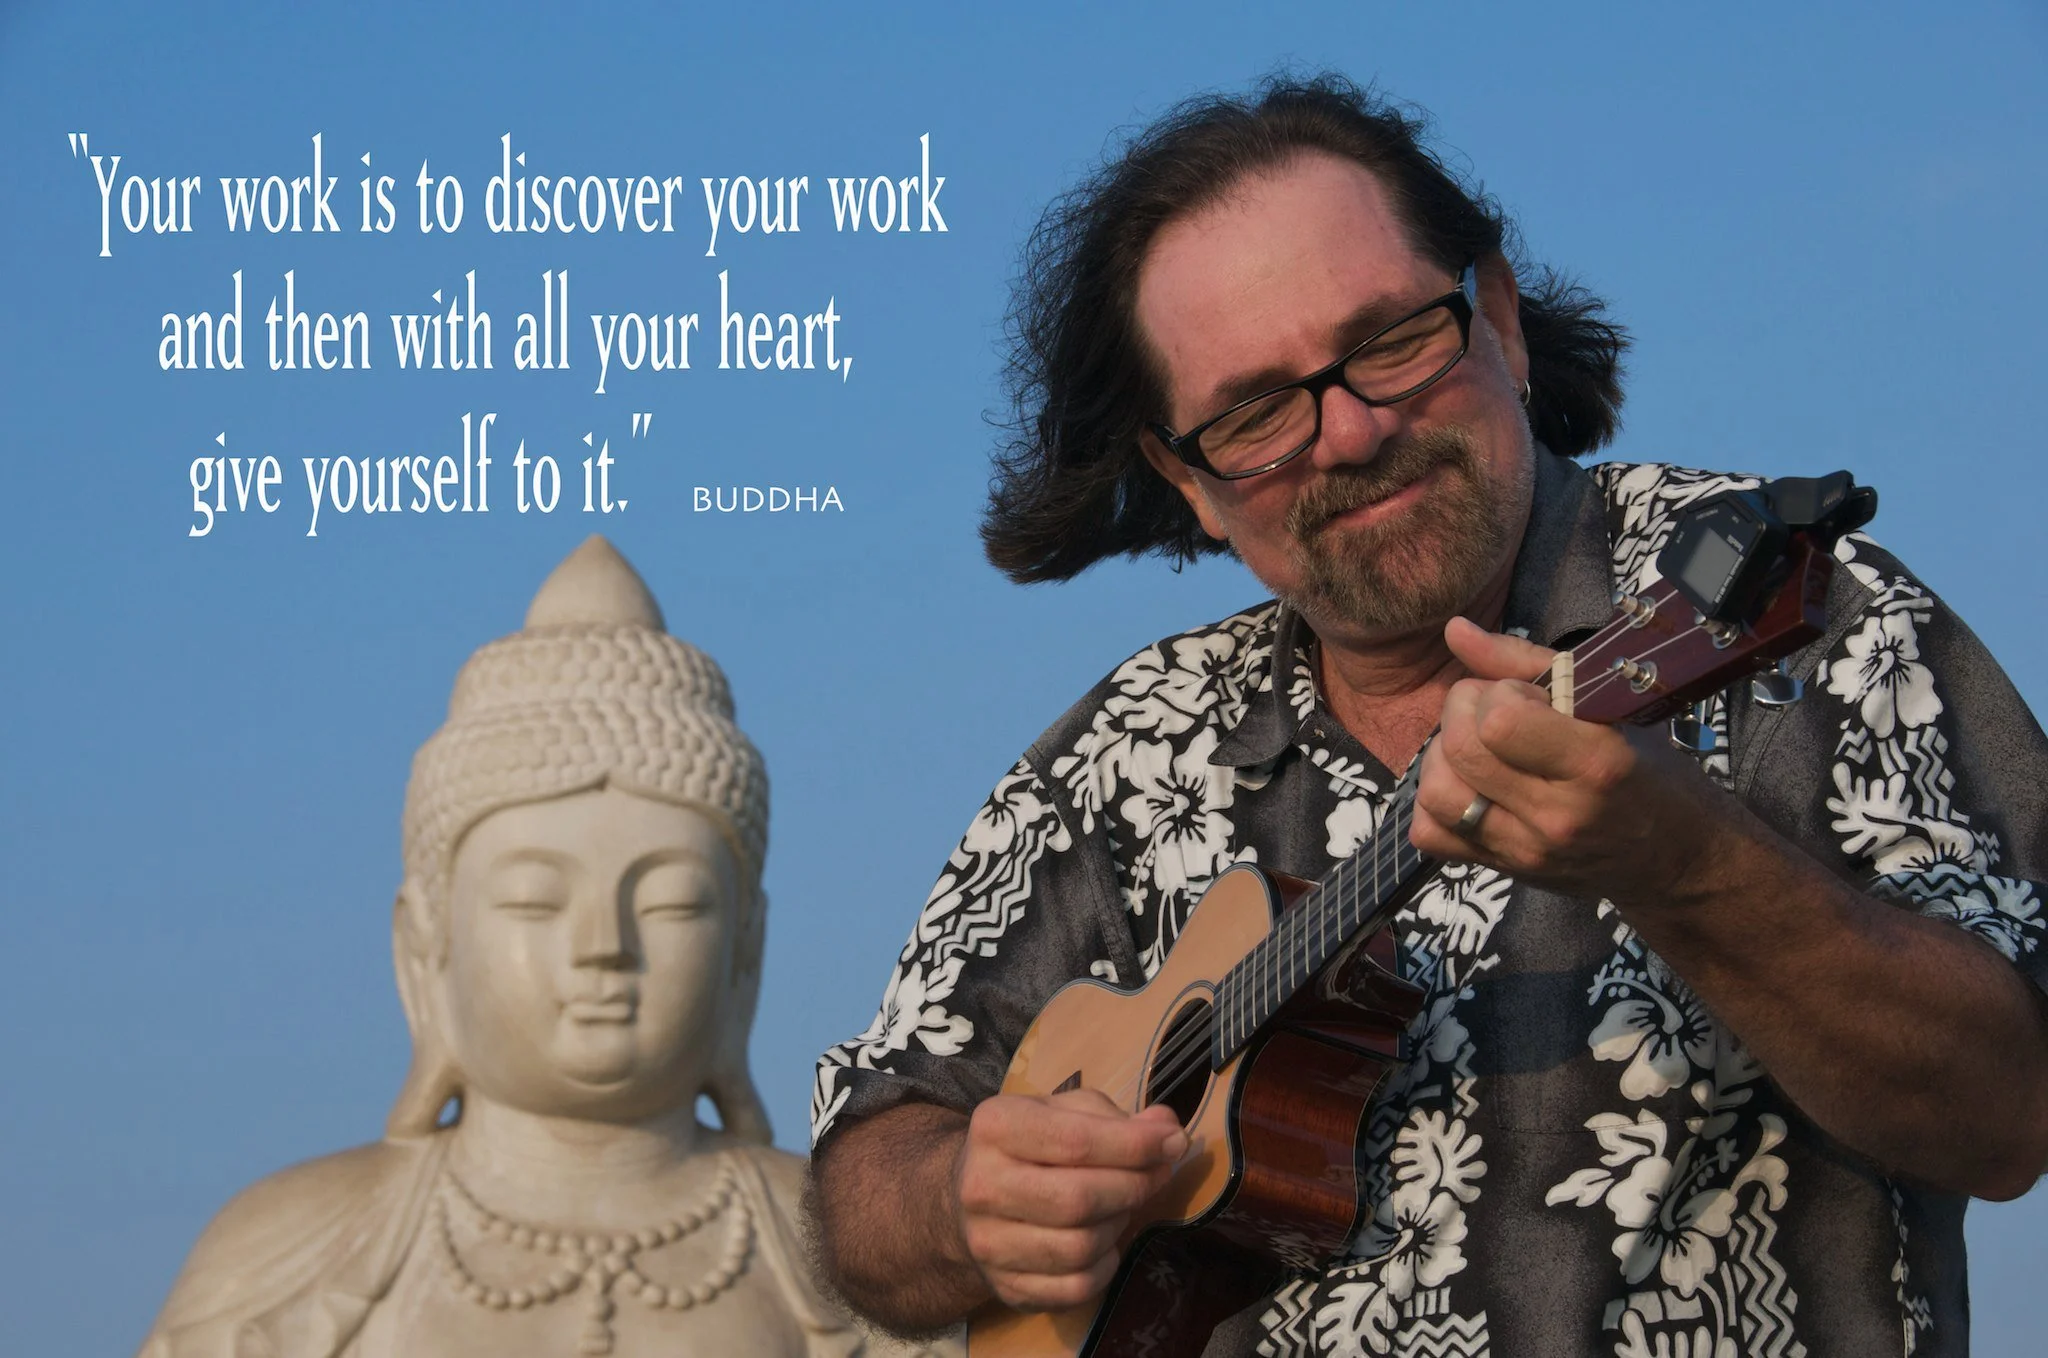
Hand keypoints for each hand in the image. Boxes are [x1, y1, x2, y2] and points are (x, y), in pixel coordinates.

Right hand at [955, 1089, 1186, 1310]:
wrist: (967, 1201)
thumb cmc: (1029, 1146)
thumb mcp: (1062, 1112)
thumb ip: (1114, 1117)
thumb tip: (1167, 1130)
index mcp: (995, 1127)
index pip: (1076, 1142)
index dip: (1136, 1145)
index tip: (1175, 1142)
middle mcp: (981, 1186)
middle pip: (1079, 1198)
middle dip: (1134, 1187)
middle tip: (1159, 1174)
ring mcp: (988, 1243)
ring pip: (1080, 1247)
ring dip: (1119, 1225)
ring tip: (1124, 1205)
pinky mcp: (1006, 1287)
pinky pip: (1077, 1287)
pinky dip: (1107, 1265)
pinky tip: (1107, 1242)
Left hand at [1407, 617, 1727, 906]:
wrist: (1674, 859)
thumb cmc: (1646, 772)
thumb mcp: (1607, 706)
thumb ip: (1524, 662)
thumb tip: (1455, 630)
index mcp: (1594, 763)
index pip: (1500, 721)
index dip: (1499, 693)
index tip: (1525, 695)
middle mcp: (1557, 813)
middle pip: (1460, 749)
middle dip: (1463, 712)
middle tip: (1495, 711)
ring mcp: (1527, 849)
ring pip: (1437, 792)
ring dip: (1444, 757)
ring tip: (1478, 748)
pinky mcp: (1504, 870)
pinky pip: (1431, 835)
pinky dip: (1435, 806)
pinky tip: (1468, 787)